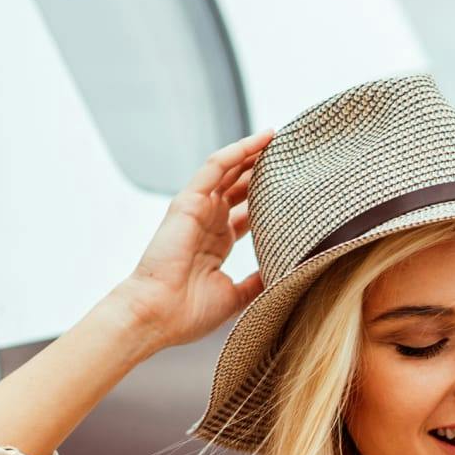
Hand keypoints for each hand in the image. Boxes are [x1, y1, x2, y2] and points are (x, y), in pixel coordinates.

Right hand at [114, 128, 275, 352]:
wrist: (159, 315)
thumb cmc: (189, 312)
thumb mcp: (236, 295)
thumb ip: (259, 281)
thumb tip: (289, 273)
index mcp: (217, 243)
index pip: (247, 212)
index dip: (268, 200)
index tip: (295, 191)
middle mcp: (208, 222)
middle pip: (240, 188)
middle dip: (264, 172)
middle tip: (293, 157)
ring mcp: (197, 210)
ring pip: (230, 171)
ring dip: (254, 153)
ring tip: (280, 138)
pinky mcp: (188, 201)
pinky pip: (215, 166)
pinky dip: (237, 151)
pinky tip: (260, 139)